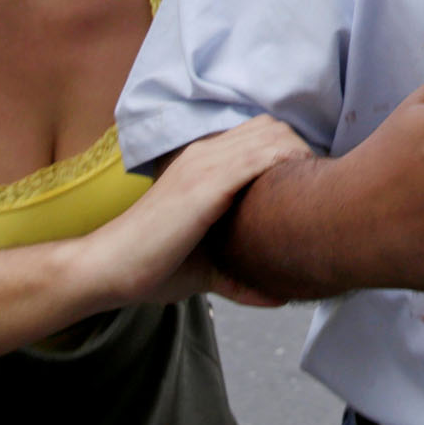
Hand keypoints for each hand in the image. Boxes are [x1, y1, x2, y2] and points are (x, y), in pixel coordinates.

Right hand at [86, 116, 311, 308]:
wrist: (110, 268)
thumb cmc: (153, 266)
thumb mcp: (208, 267)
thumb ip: (240, 276)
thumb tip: (279, 296)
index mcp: (202, 162)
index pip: (259, 133)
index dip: (289, 152)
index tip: (305, 186)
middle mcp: (205, 153)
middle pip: (274, 127)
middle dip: (301, 152)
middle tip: (313, 190)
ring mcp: (205, 164)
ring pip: (273, 135)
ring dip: (299, 158)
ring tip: (309, 194)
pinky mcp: (206, 183)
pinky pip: (260, 157)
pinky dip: (285, 166)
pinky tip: (294, 195)